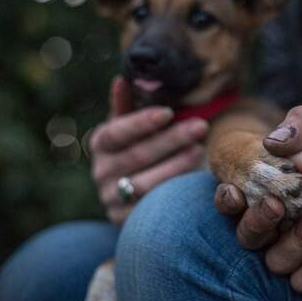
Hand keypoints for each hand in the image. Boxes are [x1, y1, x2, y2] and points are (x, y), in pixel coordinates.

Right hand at [90, 76, 207, 223]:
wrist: (129, 196)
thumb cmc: (136, 148)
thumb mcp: (130, 126)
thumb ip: (127, 105)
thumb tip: (123, 80)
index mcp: (101, 143)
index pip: (116, 132)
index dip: (141, 122)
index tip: (168, 112)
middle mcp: (101, 172)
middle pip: (137, 156)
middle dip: (172, 140)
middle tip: (200, 126)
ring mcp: (112, 199)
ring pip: (146, 183)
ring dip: (177, 165)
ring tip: (200, 150)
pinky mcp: (125, 220)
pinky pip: (152, 208)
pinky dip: (174, 192)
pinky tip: (193, 180)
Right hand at [213, 105, 301, 292]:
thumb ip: (296, 125)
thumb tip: (278, 140)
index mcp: (253, 192)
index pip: (228, 202)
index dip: (228, 199)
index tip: (236, 190)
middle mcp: (267, 224)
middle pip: (249, 236)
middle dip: (258, 220)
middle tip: (276, 204)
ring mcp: (291, 245)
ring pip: (277, 260)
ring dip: (293, 241)